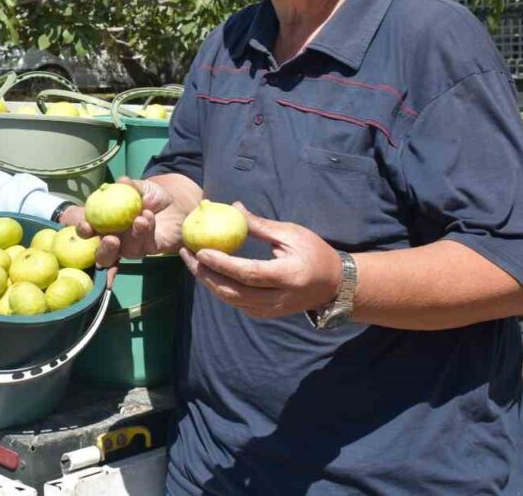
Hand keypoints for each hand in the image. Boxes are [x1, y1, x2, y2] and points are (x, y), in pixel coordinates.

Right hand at [67, 176, 190, 267]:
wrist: (177, 203)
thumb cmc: (152, 196)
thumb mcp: (140, 188)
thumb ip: (130, 186)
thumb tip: (121, 181)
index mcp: (106, 224)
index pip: (89, 231)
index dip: (83, 230)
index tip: (85, 225)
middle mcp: (117, 239)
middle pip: (103, 255)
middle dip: (104, 249)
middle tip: (110, 239)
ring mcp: (134, 246)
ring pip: (127, 251)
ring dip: (132, 235)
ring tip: (139, 218)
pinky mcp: (151, 248)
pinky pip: (147, 245)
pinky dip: (146, 231)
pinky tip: (148, 217)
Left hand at [180, 204, 343, 320]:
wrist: (334, 284)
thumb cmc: (314, 252)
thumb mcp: (291, 233)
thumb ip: (260, 225)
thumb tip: (233, 208)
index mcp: (287, 275)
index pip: (248, 273)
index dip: (223, 264)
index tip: (201, 251)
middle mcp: (278, 298)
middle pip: (234, 292)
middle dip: (206, 274)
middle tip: (187, 255)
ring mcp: (272, 310)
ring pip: (232, 300)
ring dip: (209, 282)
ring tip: (192, 262)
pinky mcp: (267, 314)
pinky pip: (238, 303)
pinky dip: (221, 289)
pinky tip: (209, 273)